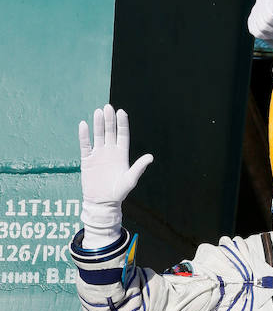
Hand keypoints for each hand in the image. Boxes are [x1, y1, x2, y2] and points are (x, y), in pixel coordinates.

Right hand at [79, 104, 152, 248]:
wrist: (102, 202)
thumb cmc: (118, 192)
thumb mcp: (130, 180)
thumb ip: (139, 167)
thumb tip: (151, 157)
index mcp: (121, 155)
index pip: (122, 135)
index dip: (122, 124)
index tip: (121, 112)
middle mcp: (110, 152)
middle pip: (110, 132)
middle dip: (109, 120)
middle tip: (108, 107)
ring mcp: (98, 155)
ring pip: (98, 135)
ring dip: (98, 124)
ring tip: (98, 112)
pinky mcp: (87, 160)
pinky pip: (85, 145)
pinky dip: (84, 135)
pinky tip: (84, 125)